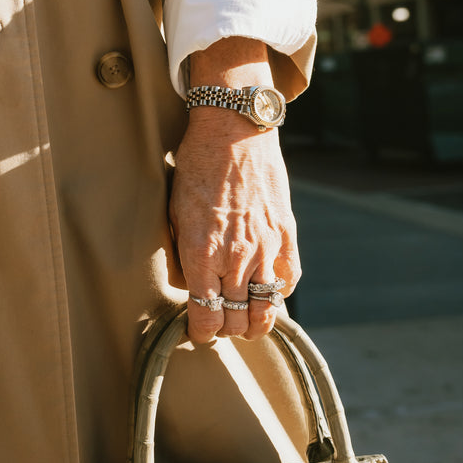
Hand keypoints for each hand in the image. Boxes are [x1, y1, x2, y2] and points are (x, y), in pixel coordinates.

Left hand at [168, 38, 299, 343]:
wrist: (233, 130)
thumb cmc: (196, 166)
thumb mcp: (174, 211)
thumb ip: (184, 253)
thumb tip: (191, 284)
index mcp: (203, 253)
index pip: (206, 317)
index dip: (202, 333)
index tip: (199, 332)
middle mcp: (236, 256)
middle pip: (237, 320)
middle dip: (226, 328)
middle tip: (219, 322)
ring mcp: (265, 247)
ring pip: (266, 309)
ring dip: (254, 321)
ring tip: (245, 320)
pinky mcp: (286, 233)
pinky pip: (288, 279)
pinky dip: (278, 292)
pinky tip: (267, 289)